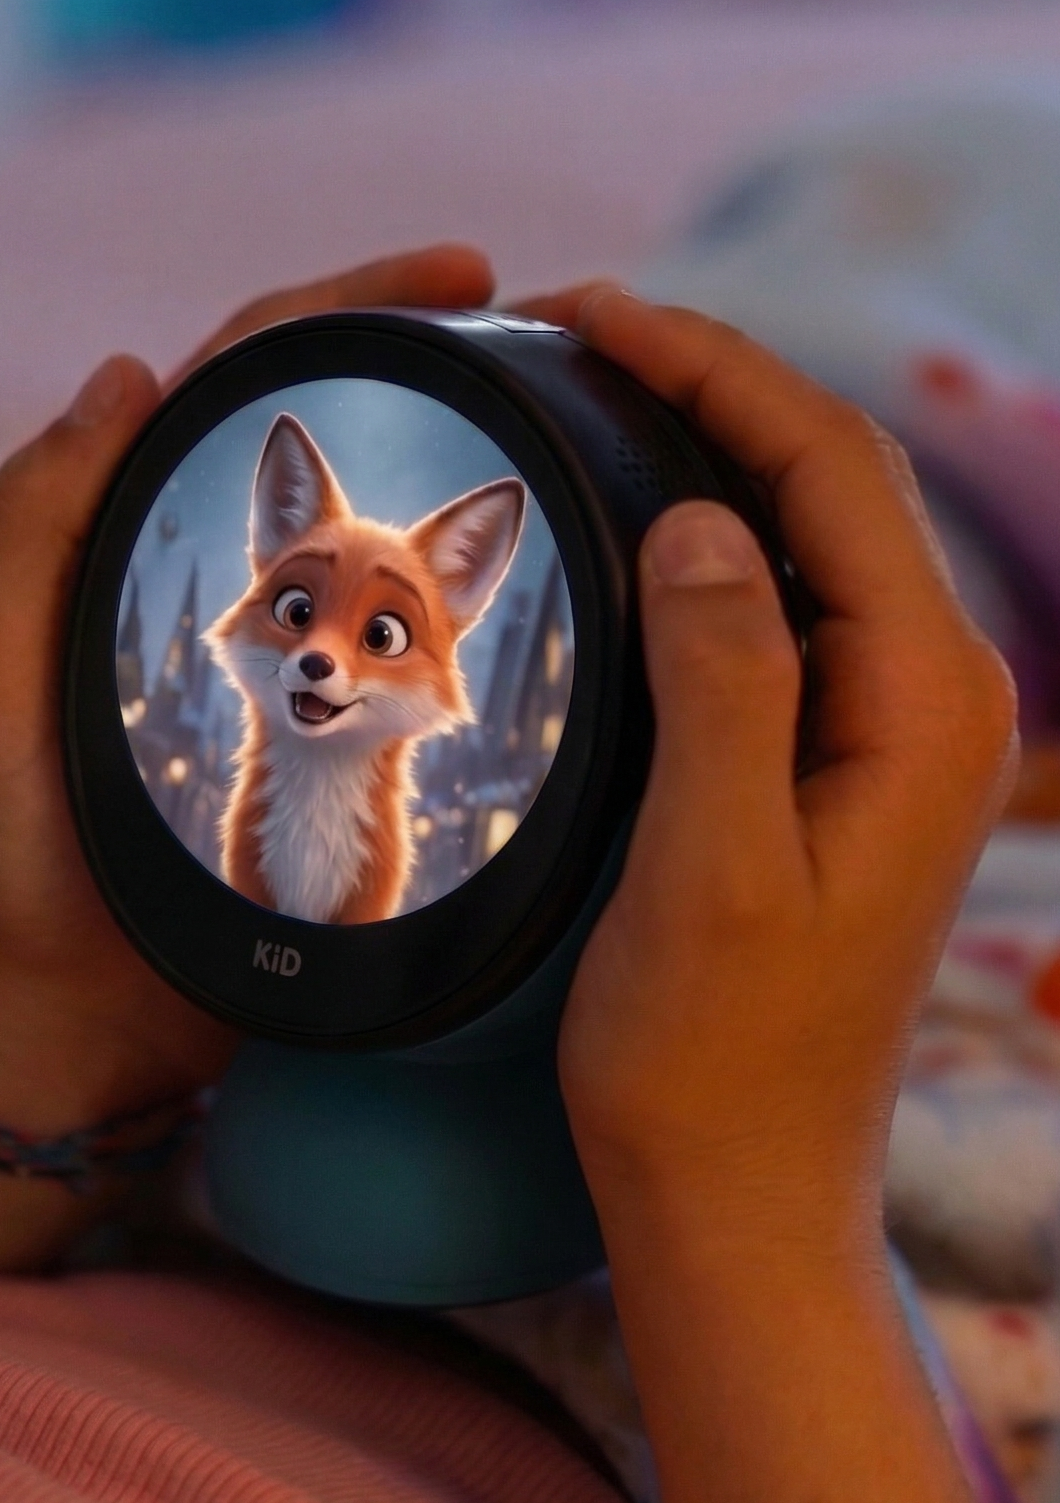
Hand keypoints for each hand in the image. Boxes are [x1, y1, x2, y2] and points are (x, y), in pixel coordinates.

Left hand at [0, 245, 496, 1133]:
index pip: (244, 379)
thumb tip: (127, 370)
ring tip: (569, 420)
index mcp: (134, 533)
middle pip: (339, 433)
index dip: (345, 307)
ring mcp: (294, 655)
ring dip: (466, 464)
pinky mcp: (337, 735)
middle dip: (435, 362)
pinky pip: (413, 644)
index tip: (463, 276)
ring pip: (387, 531)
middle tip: (552, 330)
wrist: (74, 998)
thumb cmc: (16, 840)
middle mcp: (223, 578)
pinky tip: (538, 573)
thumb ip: (30, 526)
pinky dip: (470, 594)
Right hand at [504, 283, 1012, 1502]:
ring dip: (705, 449)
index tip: (592, 313)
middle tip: (575, 332)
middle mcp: (927, 699)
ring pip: (800, 536)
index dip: (713, 370)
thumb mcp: (709, 871)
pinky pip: (774, 608)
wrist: (738, 1190)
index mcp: (921, 706)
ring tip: (592, 394)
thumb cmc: (713, 1057)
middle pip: (824, 484)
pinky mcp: (827, 763)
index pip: (826, 473)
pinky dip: (701, 540)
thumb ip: (725, 683)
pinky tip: (629, 524)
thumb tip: (697, 518)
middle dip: (709, 385)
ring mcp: (882, 731)